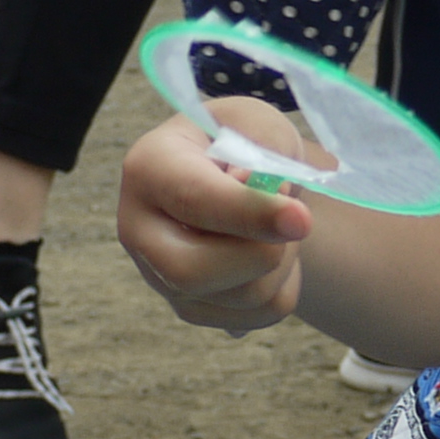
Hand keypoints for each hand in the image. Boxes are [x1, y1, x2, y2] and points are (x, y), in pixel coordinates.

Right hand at [116, 112, 311, 334]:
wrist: (236, 176)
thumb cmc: (241, 141)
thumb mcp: (257, 121)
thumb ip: (267, 149)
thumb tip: (270, 200)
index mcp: (149, 168)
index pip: (192, 200)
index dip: (249, 212)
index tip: (301, 218)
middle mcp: (139, 230)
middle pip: (191, 272)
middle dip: (262, 252)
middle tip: (297, 217)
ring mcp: (160, 277)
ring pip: (239, 298)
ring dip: (285, 262)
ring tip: (279, 224)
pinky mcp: (190, 308)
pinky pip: (257, 317)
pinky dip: (283, 286)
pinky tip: (269, 252)